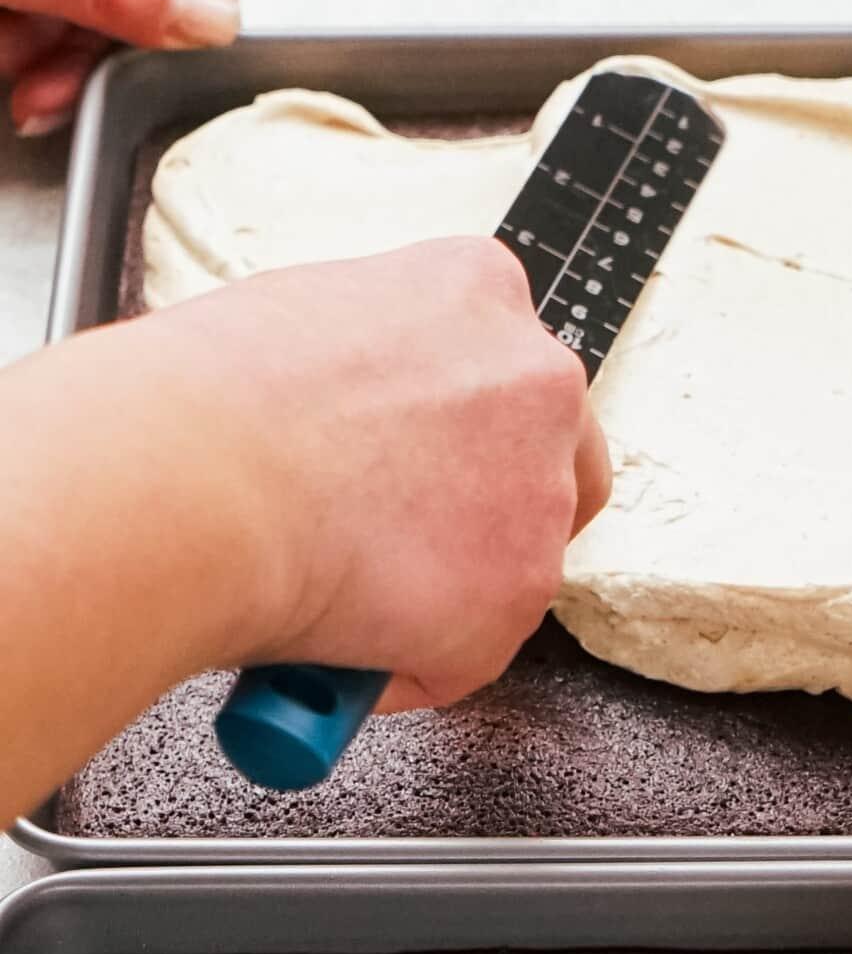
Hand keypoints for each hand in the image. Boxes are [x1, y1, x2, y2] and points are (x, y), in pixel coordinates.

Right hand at [142, 236, 611, 708]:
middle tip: (417, 548)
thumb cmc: (202, 402)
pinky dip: (414, 664)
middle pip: (557, 460)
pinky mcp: (520, 588)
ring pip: (516, 562)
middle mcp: (536, 378)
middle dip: (496, 513)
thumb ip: (368, 366)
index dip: (467, 435)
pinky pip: (473, 649)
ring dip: (447, 593)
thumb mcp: (300, 322)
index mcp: (479, 289)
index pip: (512, 370)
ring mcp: (538, 487)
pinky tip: (339, 644)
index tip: (429, 470)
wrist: (191, 477)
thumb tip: (353, 428)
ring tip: (344, 600)